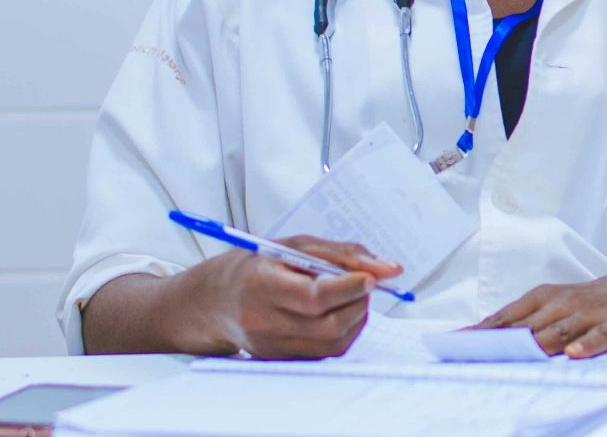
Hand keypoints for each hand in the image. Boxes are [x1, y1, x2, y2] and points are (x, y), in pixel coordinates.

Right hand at [189, 235, 402, 359]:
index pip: (314, 298)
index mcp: (262, 286)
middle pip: (330, 325)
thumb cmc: (258, 265)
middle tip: (366, 283)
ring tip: (351, 296)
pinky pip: (326, 352)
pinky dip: (344, 332)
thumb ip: (343, 254)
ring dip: (357, 318)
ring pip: (334, 343)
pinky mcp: (282, 360)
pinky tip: (337, 313)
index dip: (349, 288)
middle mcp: (264, 322)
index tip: (371, 276)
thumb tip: (390, 269)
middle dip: (360, 303)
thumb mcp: (296, 246)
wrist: (216, 301)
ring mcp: (272, 347)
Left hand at [474, 272, 606, 358]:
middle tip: (475, 353)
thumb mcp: (559, 304)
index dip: (483, 330)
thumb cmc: (594, 303)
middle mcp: (565, 304)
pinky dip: (586, 345)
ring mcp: (591, 315)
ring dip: (538, 343)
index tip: (456, 343)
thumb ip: (528, 321)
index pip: (509, 316)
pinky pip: (600, 336)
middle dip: (501, 339)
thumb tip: (487, 337)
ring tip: (516, 355)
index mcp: (547, 298)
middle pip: (528, 324)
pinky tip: (573, 355)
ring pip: (560, 330)